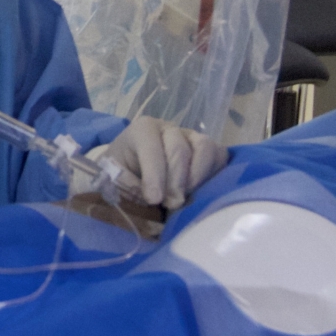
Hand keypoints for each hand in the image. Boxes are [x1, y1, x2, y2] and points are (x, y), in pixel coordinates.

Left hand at [103, 117, 227, 209]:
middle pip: (179, 148)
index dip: (154, 174)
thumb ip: (127, 189)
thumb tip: (152, 203)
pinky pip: (220, 157)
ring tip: (187, 199)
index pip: (151, 145)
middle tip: (171, 205)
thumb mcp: (115, 182)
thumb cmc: (122, 178)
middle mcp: (168, 130)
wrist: (133, 177)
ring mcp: (191, 138)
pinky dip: (214, 177)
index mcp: (142, 131)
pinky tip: (199, 194)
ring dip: (198, 178)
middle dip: (175, 180)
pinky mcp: (209, 151)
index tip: (153, 199)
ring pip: (205, 148)